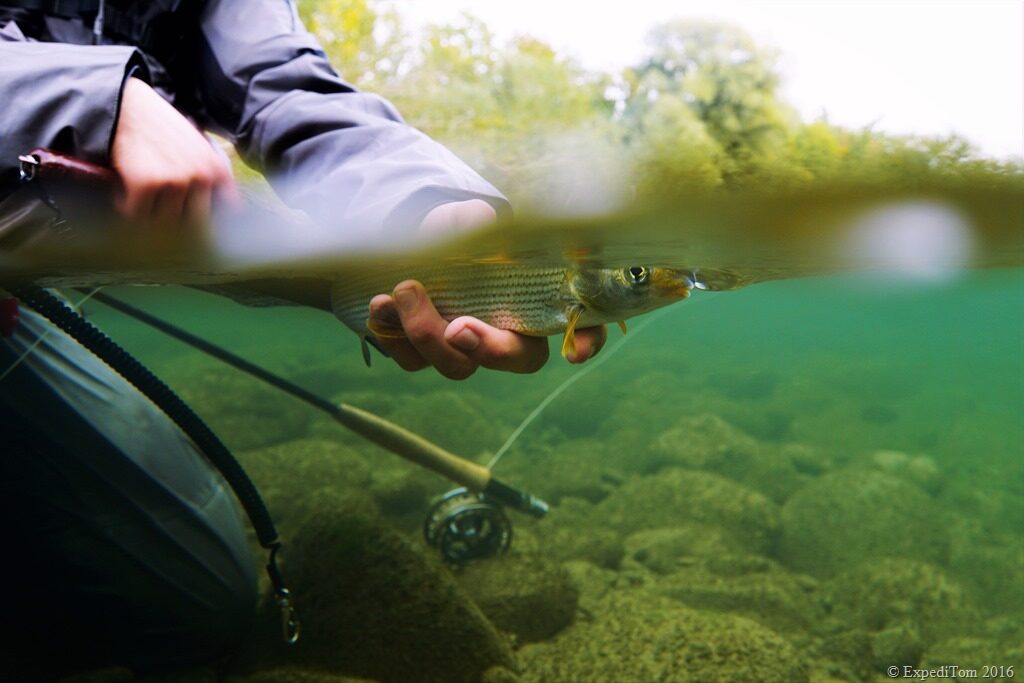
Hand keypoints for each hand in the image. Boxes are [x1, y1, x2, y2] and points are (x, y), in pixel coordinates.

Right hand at [110, 77, 238, 227]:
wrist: (128, 106)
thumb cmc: (164, 130)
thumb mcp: (201, 148)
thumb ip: (216, 176)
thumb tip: (232, 211)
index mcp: (217, 170)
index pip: (225, 212)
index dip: (210, 220)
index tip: (196, 220)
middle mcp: (201, 177)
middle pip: (194, 222)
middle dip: (178, 219)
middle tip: (162, 208)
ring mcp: (174, 181)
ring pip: (165, 221)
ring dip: (151, 213)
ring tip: (144, 196)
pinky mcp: (145, 185)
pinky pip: (137, 213)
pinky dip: (128, 206)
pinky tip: (126, 193)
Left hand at [371, 200, 606, 377]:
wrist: (407, 246)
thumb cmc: (455, 234)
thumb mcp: (467, 220)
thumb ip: (474, 223)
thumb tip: (480, 222)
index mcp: (536, 303)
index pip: (580, 328)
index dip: (587, 343)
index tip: (576, 352)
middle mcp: (506, 335)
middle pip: (512, 359)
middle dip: (484, 348)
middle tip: (458, 328)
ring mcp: (464, 350)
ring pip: (455, 366)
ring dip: (426, 335)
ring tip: (403, 291)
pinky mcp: (423, 353)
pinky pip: (410, 359)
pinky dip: (392, 333)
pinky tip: (378, 305)